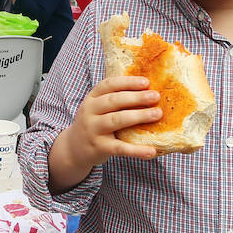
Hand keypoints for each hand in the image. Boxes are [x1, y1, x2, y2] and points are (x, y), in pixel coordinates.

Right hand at [49, 75, 161, 191]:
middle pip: (114, 101)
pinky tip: (151, 151)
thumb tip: (149, 91)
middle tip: (156, 96)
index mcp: (92, 98)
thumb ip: (116, 99)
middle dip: (136, 97)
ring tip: (157, 114)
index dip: (128, 82)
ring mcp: (93, 130)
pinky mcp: (99, 147)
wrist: (74, 148)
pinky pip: (120, 148)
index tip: (146, 82)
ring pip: (116, 120)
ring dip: (138, 116)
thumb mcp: (98, 108)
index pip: (109, 85)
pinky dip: (136, 150)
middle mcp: (90, 112)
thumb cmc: (95, 123)